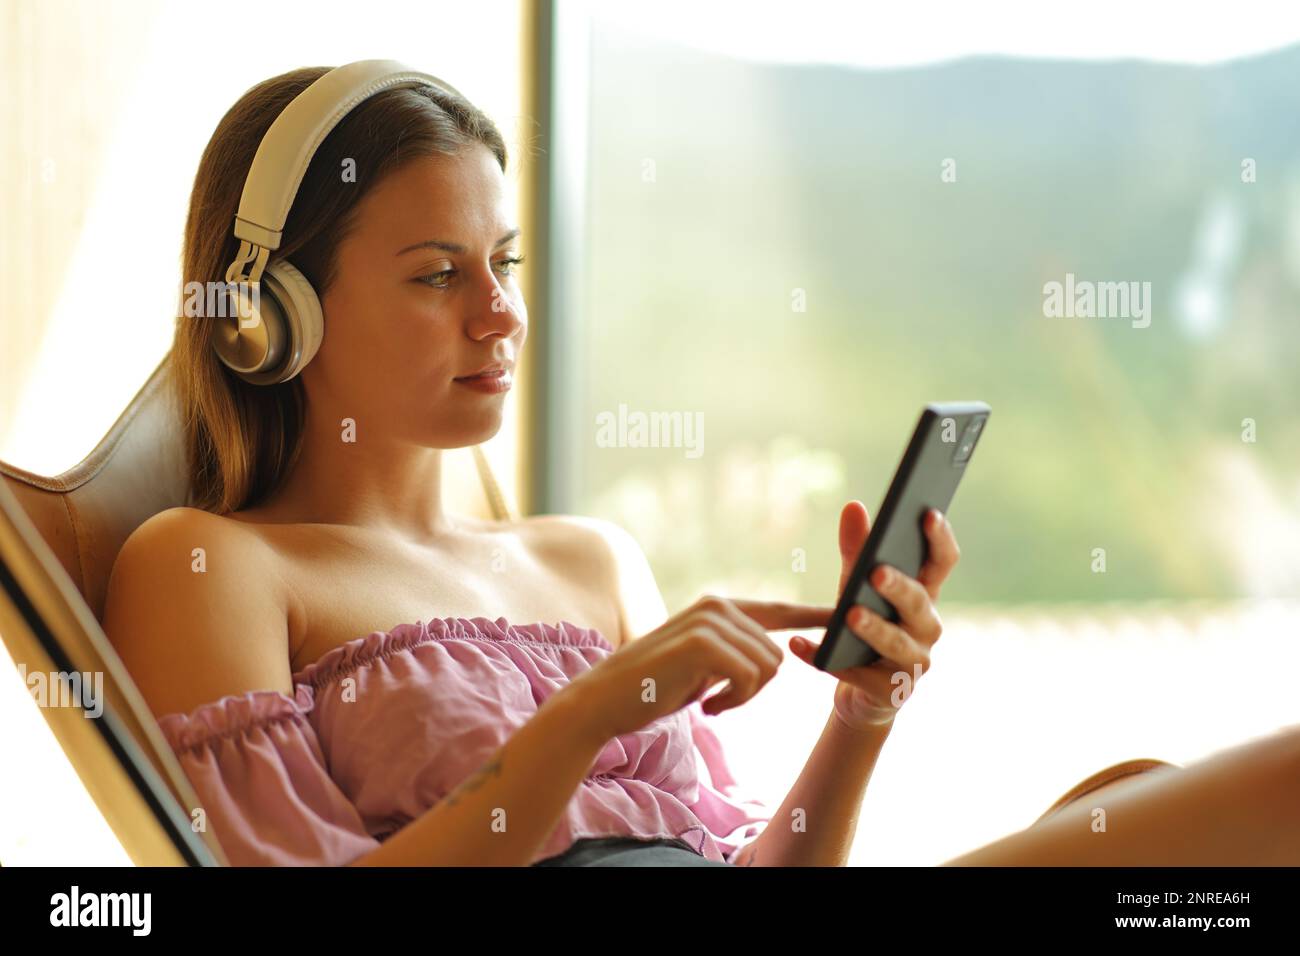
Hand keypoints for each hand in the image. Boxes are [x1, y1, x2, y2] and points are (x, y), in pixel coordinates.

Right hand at [563, 595, 833, 742]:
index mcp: (720, 608)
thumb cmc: (655, 687)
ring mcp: (710, 620)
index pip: (779, 611)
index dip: (814, 615)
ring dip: (742, 697)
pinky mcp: (703, 642)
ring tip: (707, 700)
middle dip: (754, 689)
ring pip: (767, 668)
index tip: (843, 615)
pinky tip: (704, 707)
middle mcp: (718, 606)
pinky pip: (751, 678)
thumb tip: (775, 656)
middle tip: (716, 700)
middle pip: (777, 656)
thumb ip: (736, 652)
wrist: (607, 700)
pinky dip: (733, 701)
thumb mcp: (704, 666)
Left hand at [788, 501, 959, 732]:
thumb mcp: (857, 585)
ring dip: (873, 629)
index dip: (940, 539)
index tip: (928, 514)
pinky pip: (858, 675)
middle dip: (899, 588)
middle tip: (876, 572)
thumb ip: (857, 549)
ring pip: (896, 643)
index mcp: (926, 595)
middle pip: (919, 603)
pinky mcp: (891, 691)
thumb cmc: (866, 626)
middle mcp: (928, 627)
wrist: (863, 691)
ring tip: (847, 615)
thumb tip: (853, 506)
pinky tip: (800, 647)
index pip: (943, 563)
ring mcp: (915, 662)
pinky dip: (827, 660)